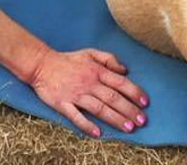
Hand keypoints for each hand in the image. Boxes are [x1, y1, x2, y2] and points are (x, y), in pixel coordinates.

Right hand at [29, 47, 148, 137]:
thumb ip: (108, 59)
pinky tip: (98, 133)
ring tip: (128, 128)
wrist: (41, 64)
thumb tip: (125, 69)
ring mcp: (76, 94)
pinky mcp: (63, 104)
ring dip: (114, 118)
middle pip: (112, 98)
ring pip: (99, 108)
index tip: (145, 102)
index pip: (119, 82)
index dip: (134, 92)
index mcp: (96, 70)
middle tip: (141, 121)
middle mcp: (88, 83)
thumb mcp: (89, 53)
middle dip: (129, 109)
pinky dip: (87, 125)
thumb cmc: (68, 60)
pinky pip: (76, 116)